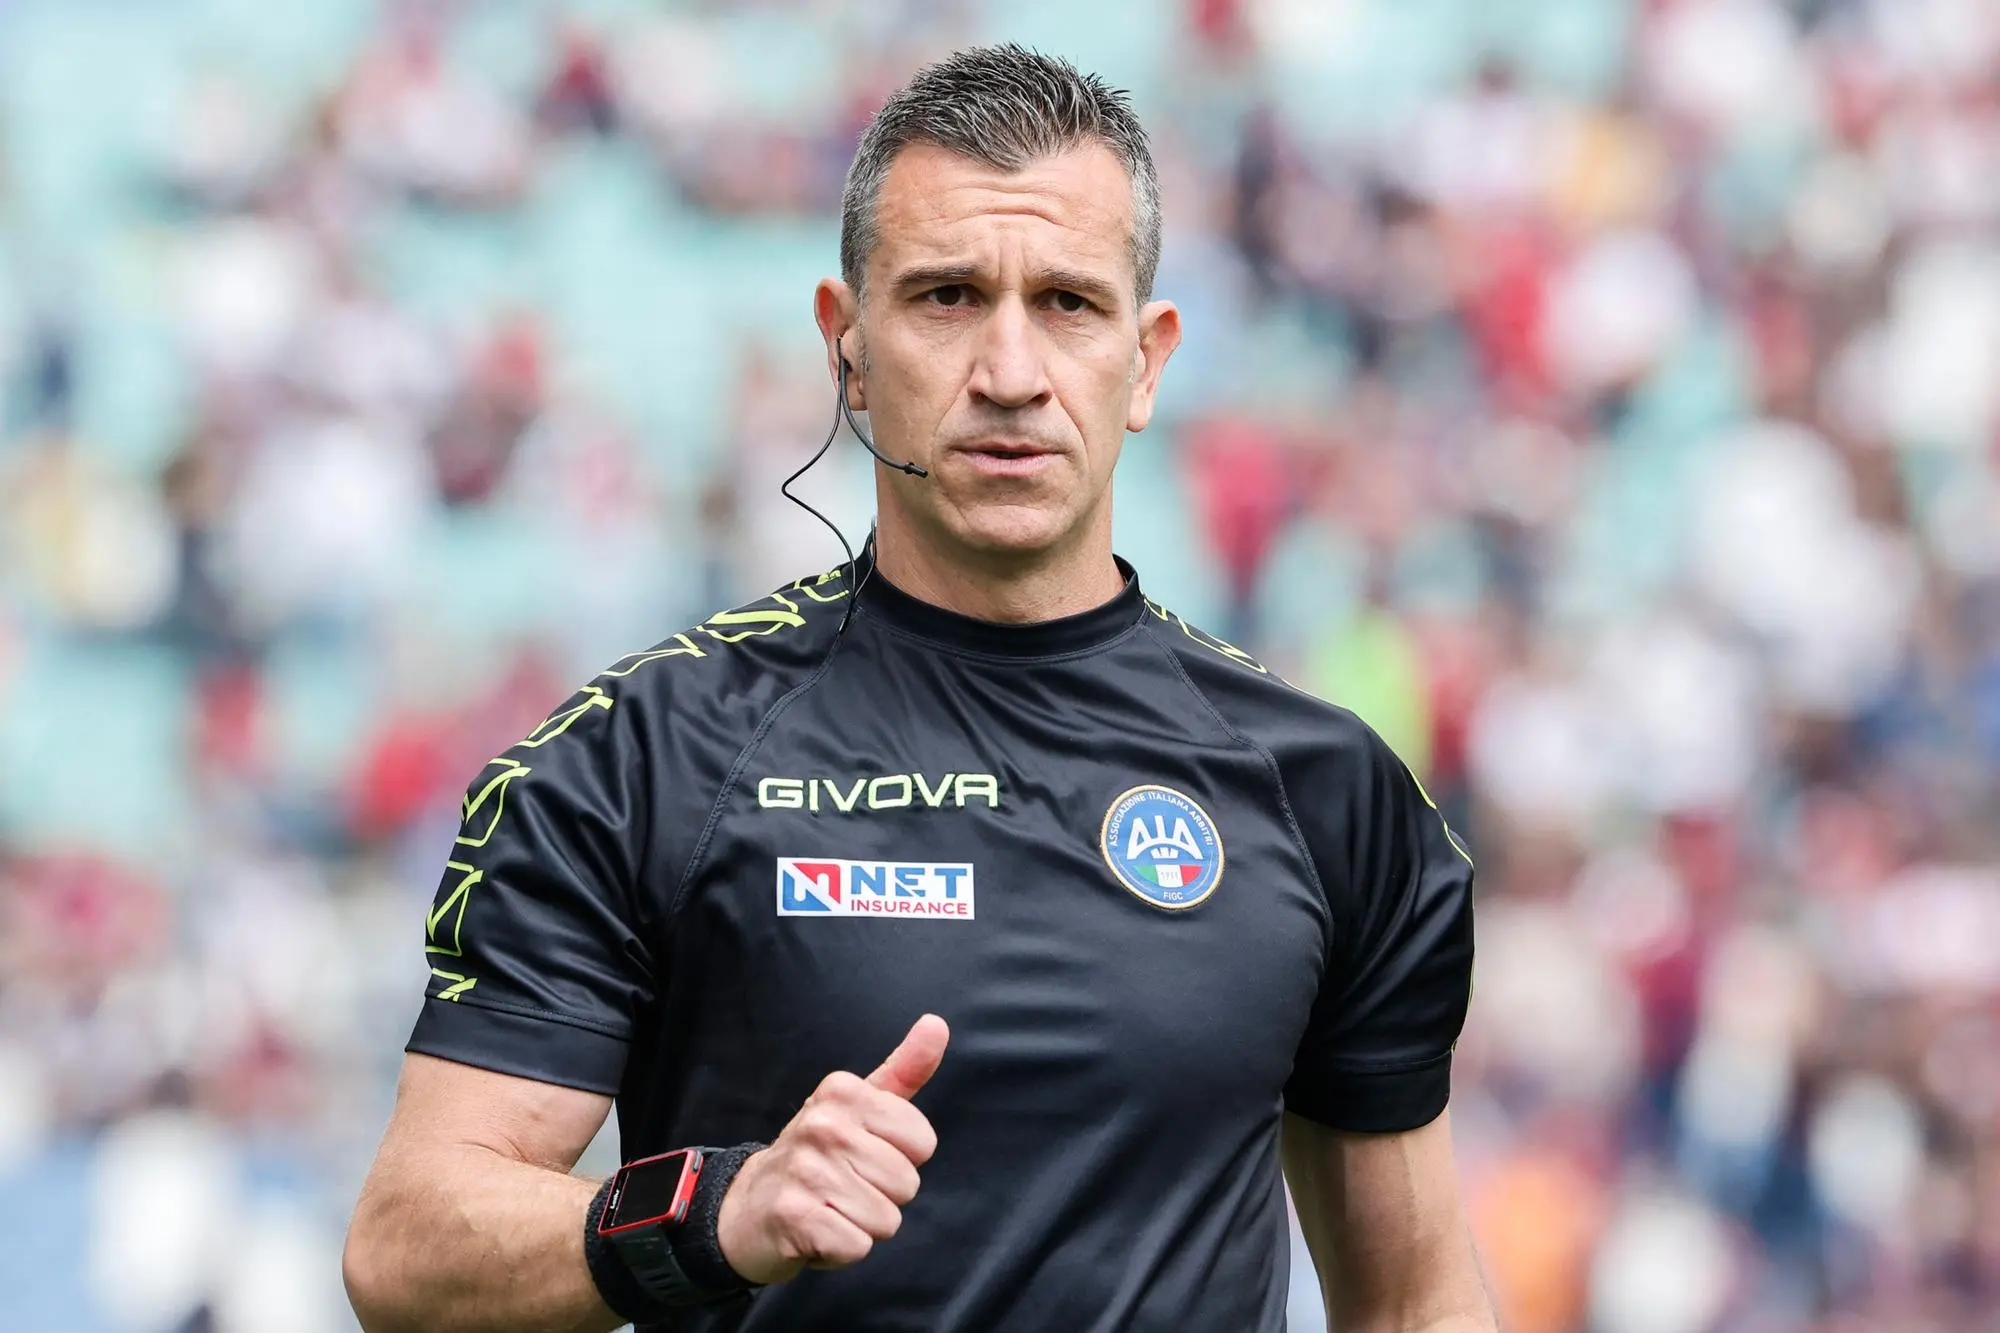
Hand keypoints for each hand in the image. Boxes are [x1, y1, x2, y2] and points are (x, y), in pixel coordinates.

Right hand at [716, 1014, 948, 1285]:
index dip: (900, 1158)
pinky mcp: (796, 1218)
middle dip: (882, 1196)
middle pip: (907, 1184)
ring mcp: (806, 1171)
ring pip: (886, 1220)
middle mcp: (822, 1124)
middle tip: (844, 1186)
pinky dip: (842, 1250)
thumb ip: (904, 1069)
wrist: (748, 1208)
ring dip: (862, 1225)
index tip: (864, 1154)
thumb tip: (937, 1023)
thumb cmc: (817, 1156)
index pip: (923, 1142)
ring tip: (831, 1207)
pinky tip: (817, 1230)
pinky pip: (858, 1247)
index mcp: (843, 1092)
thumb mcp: (860, 1106)